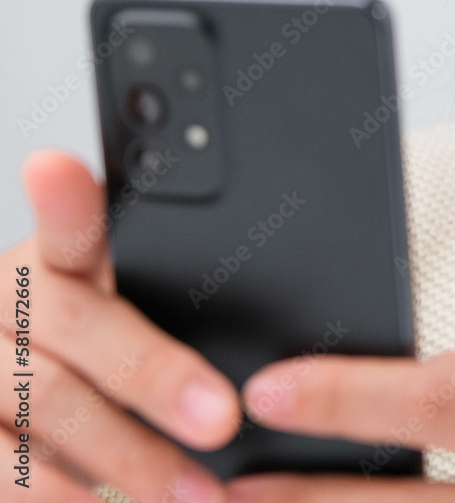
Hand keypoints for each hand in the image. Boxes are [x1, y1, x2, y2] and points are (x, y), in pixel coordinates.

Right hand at [1, 150, 241, 502]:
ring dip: (124, 456)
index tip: (58, 166)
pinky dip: (64, 496)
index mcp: (51, 266)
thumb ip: (162, 312)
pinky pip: (0, 472)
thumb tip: (248, 364)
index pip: (63, 227)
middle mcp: (5, 302)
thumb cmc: (85, 365)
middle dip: (154, 376)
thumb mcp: (117, 324)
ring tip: (194, 495)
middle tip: (222, 419)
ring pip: (40, 400)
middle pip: (73, 325)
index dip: (62, 200)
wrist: (6, 415)